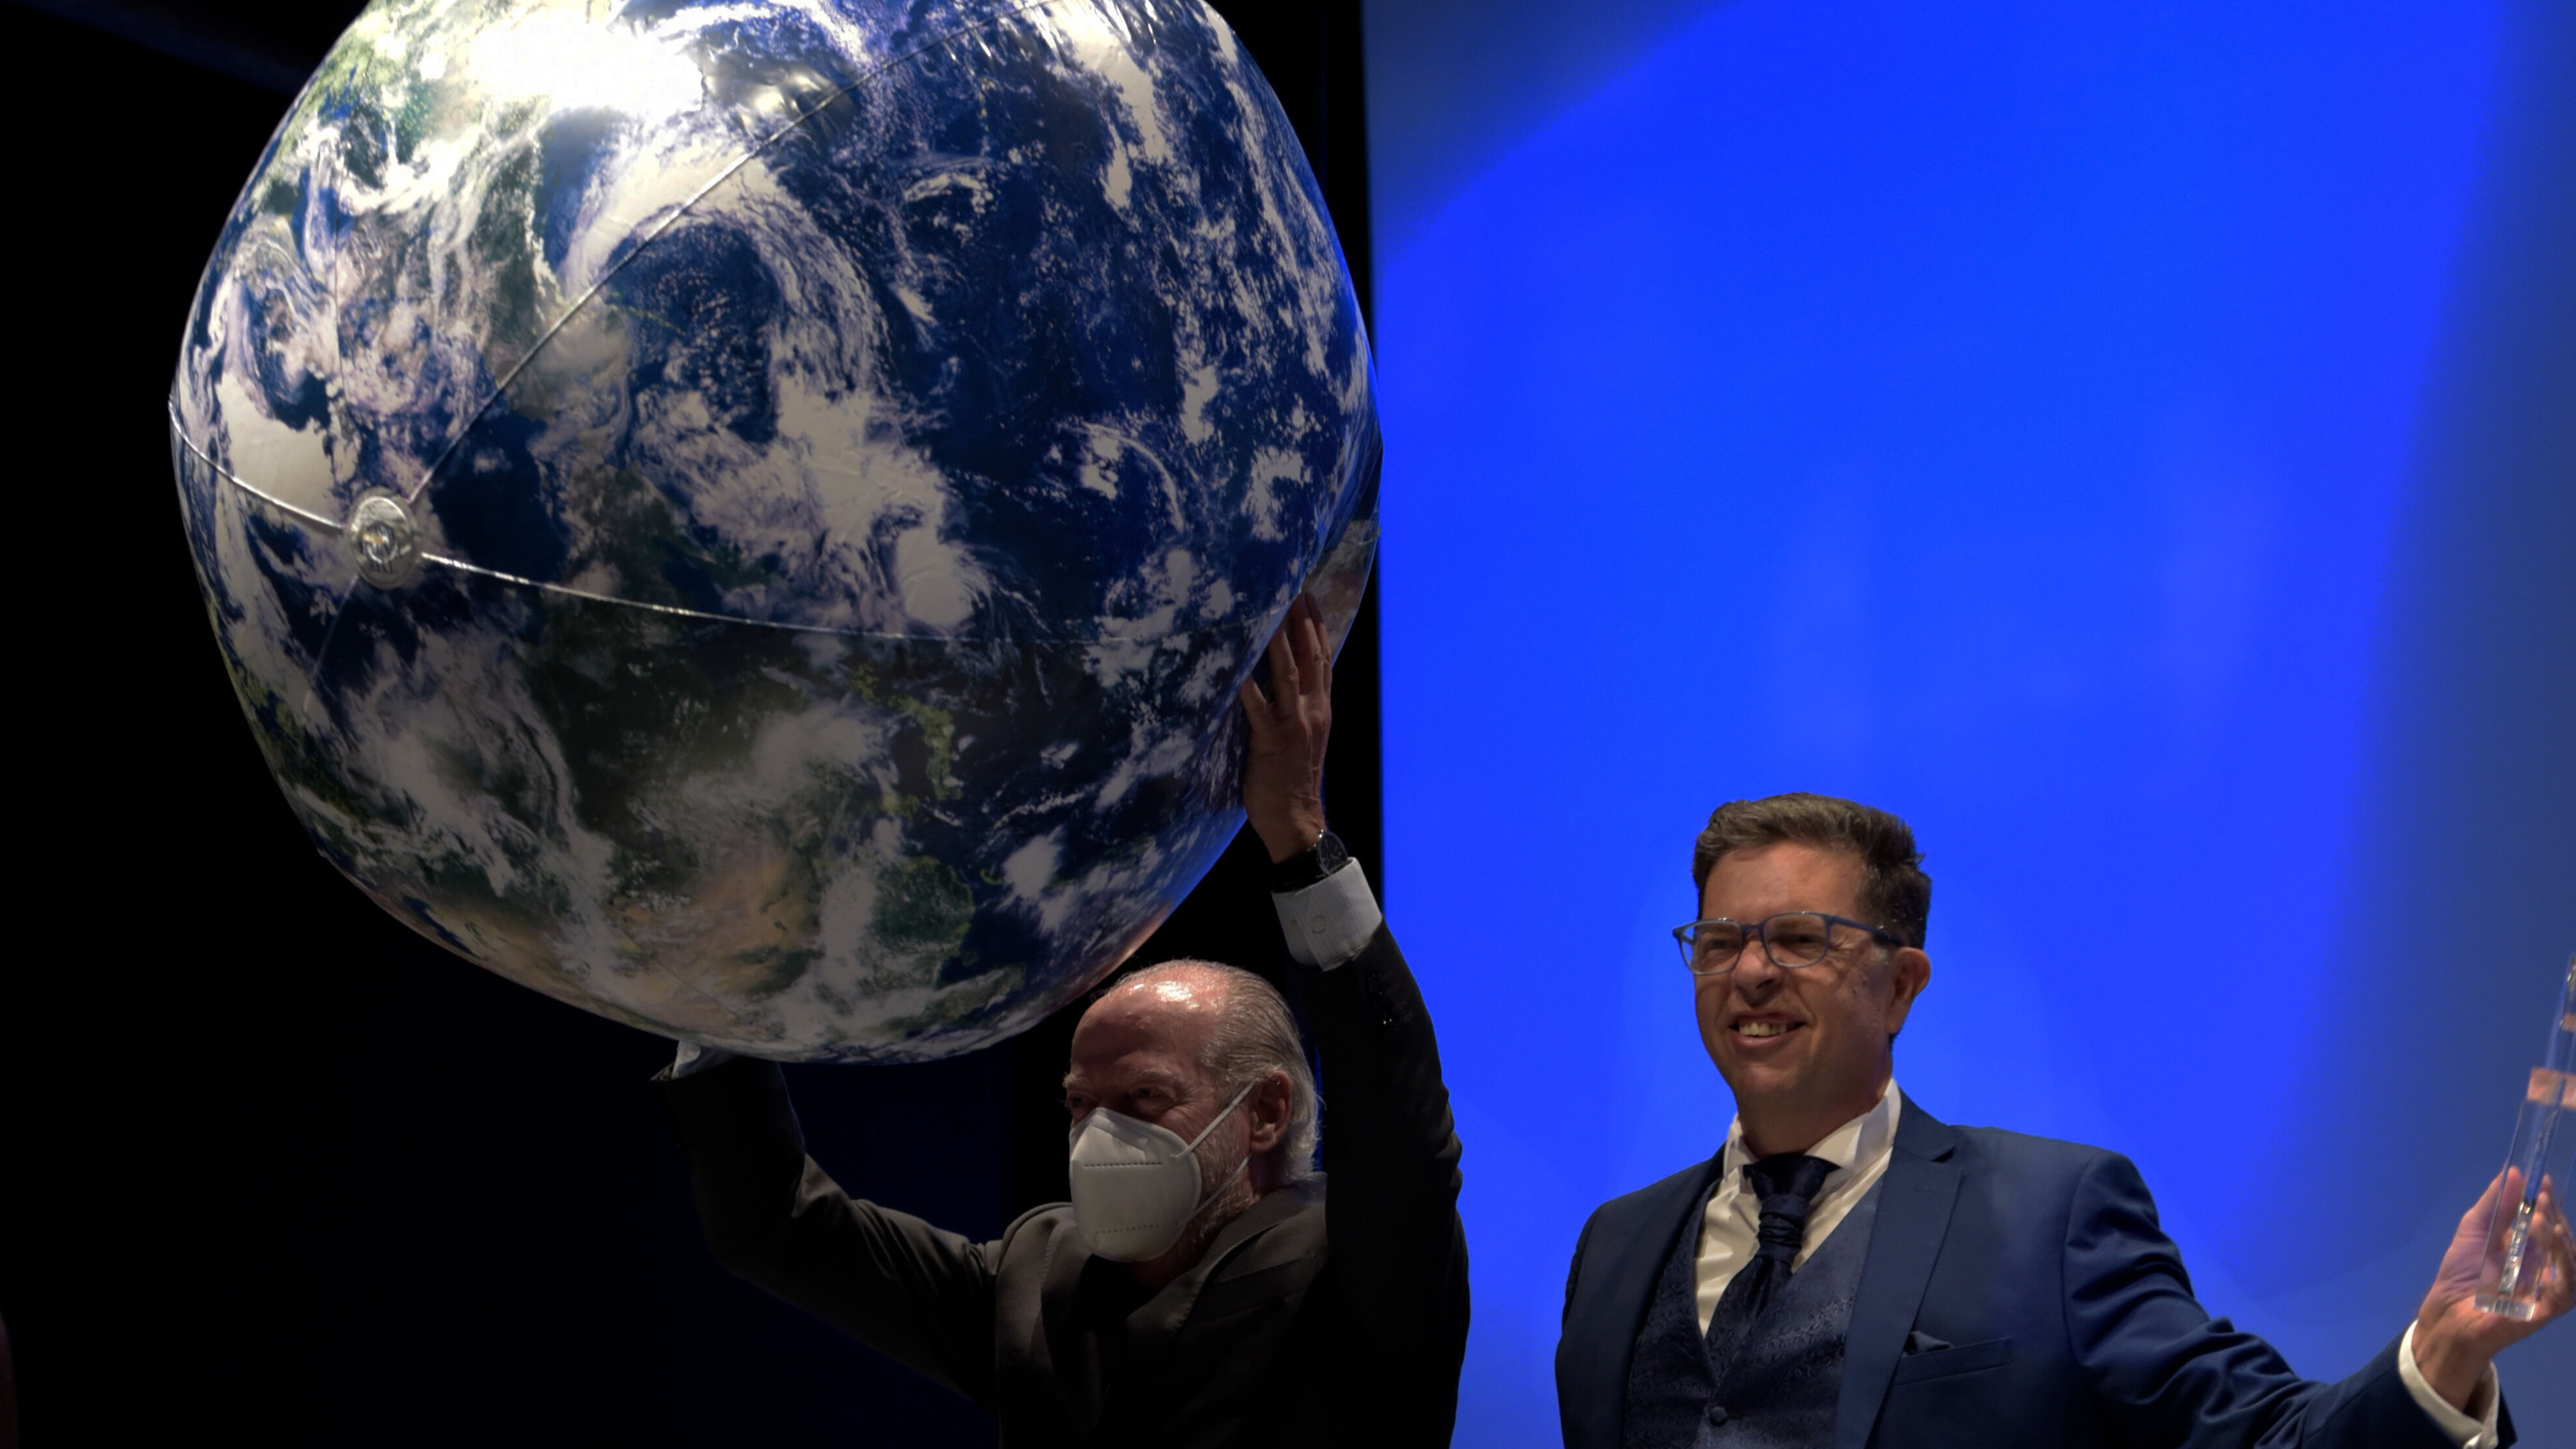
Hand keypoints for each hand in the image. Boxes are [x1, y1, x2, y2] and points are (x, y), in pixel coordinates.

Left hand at [1239, 593, 1330, 862]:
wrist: (1297, 819)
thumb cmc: (1292, 781)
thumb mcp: (1303, 738)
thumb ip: (1295, 709)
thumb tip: (1276, 682)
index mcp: (1321, 709)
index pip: (1323, 660)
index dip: (1318, 628)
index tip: (1310, 598)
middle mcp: (1312, 711)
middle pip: (1311, 657)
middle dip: (1302, 621)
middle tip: (1293, 588)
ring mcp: (1294, 724)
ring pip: (1288, 672)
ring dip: (1279, 639)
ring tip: (1270, 610)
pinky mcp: (1271, 740)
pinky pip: (1258, 706)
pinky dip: (1246, 685)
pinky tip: (1234, 666)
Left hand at [2412, 1169, 2572, 1409]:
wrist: (2448, 1311)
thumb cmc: (2460, 1272)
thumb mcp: (2475, 1229)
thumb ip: (2495, 1204)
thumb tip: (2514, 1172)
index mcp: (2528, 1248)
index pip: (2547, 1222)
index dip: (2548, 1202)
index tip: (2543, 1181)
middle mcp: (2543, 1266)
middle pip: (2560, 1237)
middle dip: (2553, 1214)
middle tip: (2542, 1196)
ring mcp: (2548, 1287)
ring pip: (2567, 1258)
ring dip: (2557, 1234)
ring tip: (2541, 1216)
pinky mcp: (2548, 1307)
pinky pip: (2567, 1286)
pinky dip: (2564, 1262)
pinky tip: (2552, 1239)